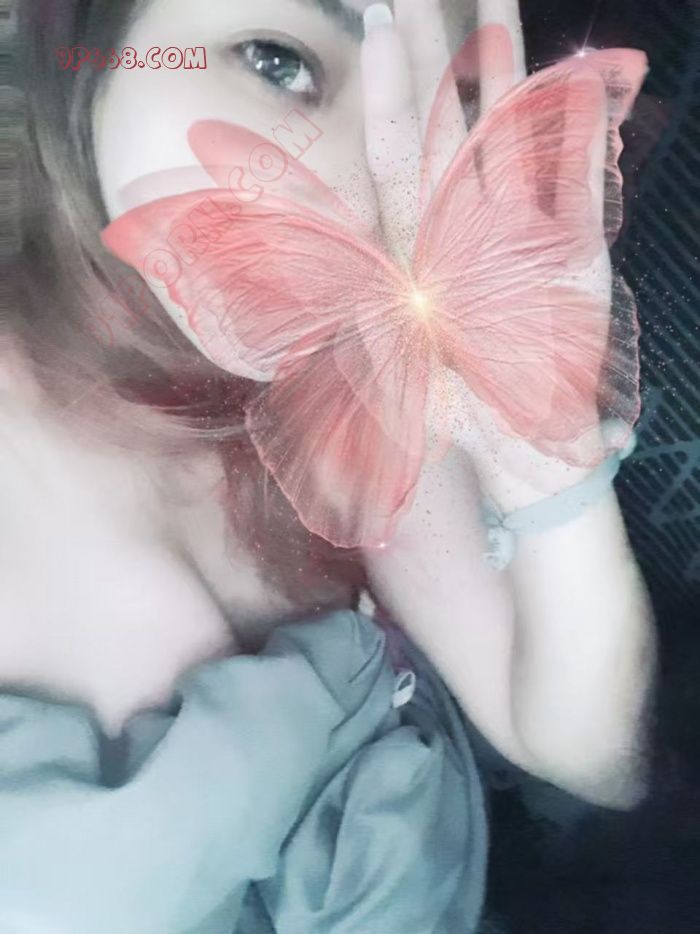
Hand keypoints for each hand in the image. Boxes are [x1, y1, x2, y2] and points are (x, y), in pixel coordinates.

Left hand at [360, 0, 612, 508]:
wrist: (522, 460)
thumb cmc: (455, 427)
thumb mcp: (391, 381)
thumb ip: (357, 331)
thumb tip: (312, 290)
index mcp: (421, 254)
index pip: (398, 157)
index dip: (392, 91)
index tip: (381, 23)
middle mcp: (468, 233)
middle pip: (450, 127)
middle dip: (439, 52)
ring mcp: (523, 239)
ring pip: (513, 138)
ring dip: (508, 71)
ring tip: (498, 1)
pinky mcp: (575, 260)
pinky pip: (577, 184)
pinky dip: (582, 132)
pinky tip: (584, 77)